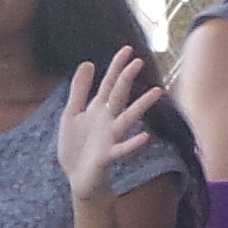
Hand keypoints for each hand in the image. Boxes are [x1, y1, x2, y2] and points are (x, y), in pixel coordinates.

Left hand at [55, 51, 167, 202]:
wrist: (78, 178)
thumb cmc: (76, 146)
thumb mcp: (71, 114)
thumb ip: (79, 90)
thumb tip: (87, 62)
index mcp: (98, 109)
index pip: (109, 84)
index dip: (116, 67)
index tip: (127, 50)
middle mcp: (108, 120)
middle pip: (119, 96)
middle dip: (127, 79)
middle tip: (139, 61)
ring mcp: (110, 137)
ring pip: (128, 118)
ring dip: (142, 105)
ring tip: (157, 92)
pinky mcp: (108, 156)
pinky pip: (123, 148)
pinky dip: (134, 143)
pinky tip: (146, 137)